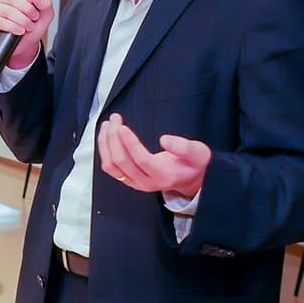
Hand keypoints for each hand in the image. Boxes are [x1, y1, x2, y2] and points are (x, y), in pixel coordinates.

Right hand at [0, 0, 53, 64]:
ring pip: (7, 10)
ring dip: (21, 20)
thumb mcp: (45, 16)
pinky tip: (19, 31)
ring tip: (27, 27)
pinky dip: (12, 27)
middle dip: (27, 9)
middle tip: (34, 18)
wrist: (26, 46)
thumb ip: (46, 4)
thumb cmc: (32, 29)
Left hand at [96, 114, 210, 200]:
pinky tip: (106, 135)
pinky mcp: (128, 179)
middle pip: (122, 162)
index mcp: (164, 175)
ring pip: (111, 166)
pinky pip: (110, 167)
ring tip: (108, 124)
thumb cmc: (193, 163)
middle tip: (115, 119)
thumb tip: (165, 140)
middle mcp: (146, 182)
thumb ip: (184, 147)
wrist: (189, 179)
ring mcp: (135, 183)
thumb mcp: (198, 153)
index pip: (141, 159)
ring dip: (106, 144)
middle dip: (114, 138)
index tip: (122, 127)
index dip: (129, 143)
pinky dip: (105, 151)